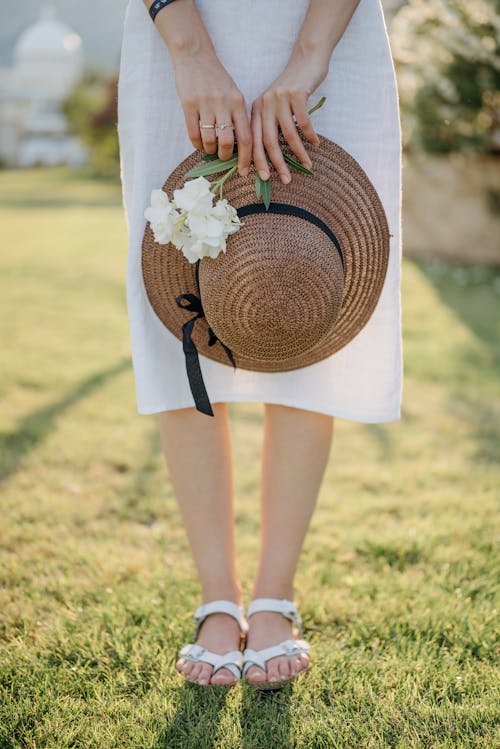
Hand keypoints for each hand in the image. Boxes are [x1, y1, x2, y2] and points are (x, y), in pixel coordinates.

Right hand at [171, 51, 251, 176]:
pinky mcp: (188, 104)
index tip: (244, 171)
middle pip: (227, 142)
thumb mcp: (234, 94)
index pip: (246, 137)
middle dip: (225, 156)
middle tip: (222, 156)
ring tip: (210, 148)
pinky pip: (193, 133)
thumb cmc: (216, 79)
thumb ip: (238, 116)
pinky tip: (198, 143)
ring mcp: (205, 103)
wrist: (194, 55)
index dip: (246, 158)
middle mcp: (223, 103)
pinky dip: (196, 144)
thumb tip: (241, 148)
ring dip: (210, 150)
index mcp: (238, 102)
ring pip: (209, 140)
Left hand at [251, 56, 327, 183]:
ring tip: (307, 165)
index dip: (255, 161)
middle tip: (285, 180)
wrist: (306, 59)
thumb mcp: (275, 105)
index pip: (253, 141)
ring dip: (299, 153)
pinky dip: (310, 136)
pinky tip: (316, 144)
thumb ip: (270, 124)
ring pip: (288, 135)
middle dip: (277, 164)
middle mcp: (265, 104)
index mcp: (256, 110)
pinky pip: (304, 122)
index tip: (261, 178)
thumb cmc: (292, 88)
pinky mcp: (296, 94)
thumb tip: (269, 155)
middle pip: (268, 142)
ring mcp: (280, 98)